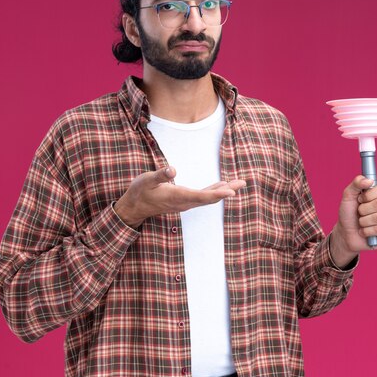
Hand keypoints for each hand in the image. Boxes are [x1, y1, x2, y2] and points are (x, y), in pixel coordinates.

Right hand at [113, 166, 246, 227]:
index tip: (231, 191)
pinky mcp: (184, 200)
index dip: (217, 193)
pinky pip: (203, 196)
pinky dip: (214, 190)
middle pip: (210, 197)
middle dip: (227, 190)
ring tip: (238, 183)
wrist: (134, 207)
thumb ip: (160, 175)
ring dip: (223, 190)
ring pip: (208, 197)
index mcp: (177, 196)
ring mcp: (185, 203)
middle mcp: (184, 202)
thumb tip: (172, 169)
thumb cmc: (140, 192)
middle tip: (242, 182)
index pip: (201, 196)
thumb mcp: (146, 180)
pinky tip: (221, 185)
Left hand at [330, 176, 376, 265]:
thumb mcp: (348, 196)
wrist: (345, 233)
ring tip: (361, 222)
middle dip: (363, 210)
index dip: (368, 195)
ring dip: (363, 221)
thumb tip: (369, 180)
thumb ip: (356, 183)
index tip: (360, 199)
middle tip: (359, 213)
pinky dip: (366, 231)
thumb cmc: (349, 213)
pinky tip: (365, 231)